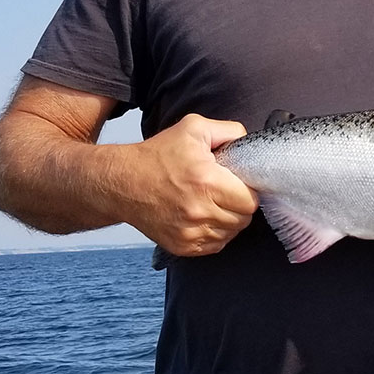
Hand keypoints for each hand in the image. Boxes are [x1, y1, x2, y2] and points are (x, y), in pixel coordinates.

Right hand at [128, 114, 258, 256]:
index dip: (248, 190)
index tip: (237, 183)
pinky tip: (204, 216)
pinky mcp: (182, 246)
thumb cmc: (159, 154)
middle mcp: (199, 211)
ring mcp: (190, 232)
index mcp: (207, 182)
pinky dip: (215, 234)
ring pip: (231, 234)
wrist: (122, 182)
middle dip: (240, 205)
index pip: (251, 200)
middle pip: (243, 219)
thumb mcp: (194, 128)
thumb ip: (230, 130)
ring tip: (213, 203)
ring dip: (228, 220)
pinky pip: (215, 246)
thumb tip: (249, 143)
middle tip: (226, 192)